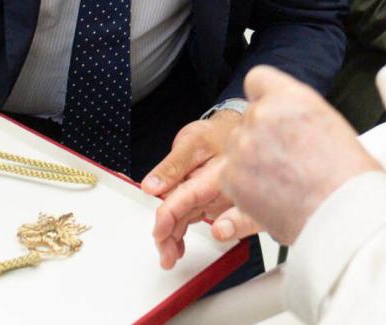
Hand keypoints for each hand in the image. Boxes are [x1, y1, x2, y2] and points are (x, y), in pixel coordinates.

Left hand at [146, 109, 240, 269]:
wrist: (234, 131)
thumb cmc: (216, 134)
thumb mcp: (192, 142)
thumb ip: (173, 166)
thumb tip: (152, 186)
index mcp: (216, 177)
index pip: (188, 200)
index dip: (171, 218)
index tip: (158, 232)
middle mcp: (219, 192)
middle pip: (190, 218)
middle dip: (173, 238)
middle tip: (161, 254)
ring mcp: (216, 199)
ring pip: (191, 221)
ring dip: (177, 238)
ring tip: (165, 253)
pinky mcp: (211, 202)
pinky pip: (194, 217)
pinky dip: (182, 229)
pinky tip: (175, 241)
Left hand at [215, 67, 378, 245]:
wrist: (343, 213)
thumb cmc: (347, 176)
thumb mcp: (328, 123)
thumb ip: (296, 112)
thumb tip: (283, 116)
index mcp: (290, 96)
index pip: (257, 79)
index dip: (263, 98)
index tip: (268, 112)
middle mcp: (262, 115)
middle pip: (248, 118)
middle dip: (261, 136)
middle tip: (285, 159)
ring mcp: (244, 145)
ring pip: (237, 147)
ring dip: (251, 161)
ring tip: (283, 181)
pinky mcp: (231, 176)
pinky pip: (229, 176)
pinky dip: (245, 186)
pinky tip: (272, 195)